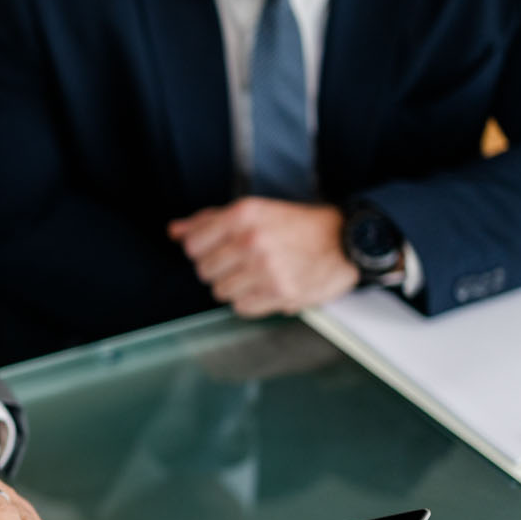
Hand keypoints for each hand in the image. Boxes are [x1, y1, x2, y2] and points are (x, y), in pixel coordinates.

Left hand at [168, 198, 356, 316]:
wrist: (345, 240)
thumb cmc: (298, 226)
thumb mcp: (254, 211)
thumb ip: (210, 221)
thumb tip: (175, 231)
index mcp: (243, 215)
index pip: (192, 245)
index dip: (201, 250)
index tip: (216, 249)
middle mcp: (252, 241)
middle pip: (204, 271)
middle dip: (219, 268)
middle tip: (242, 262)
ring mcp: (266, 269)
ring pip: (221, 292)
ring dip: (236, 286)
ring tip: (257, 274)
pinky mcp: (280, 293)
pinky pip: (242, 308)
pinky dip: (252, 301)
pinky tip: (267, 287)